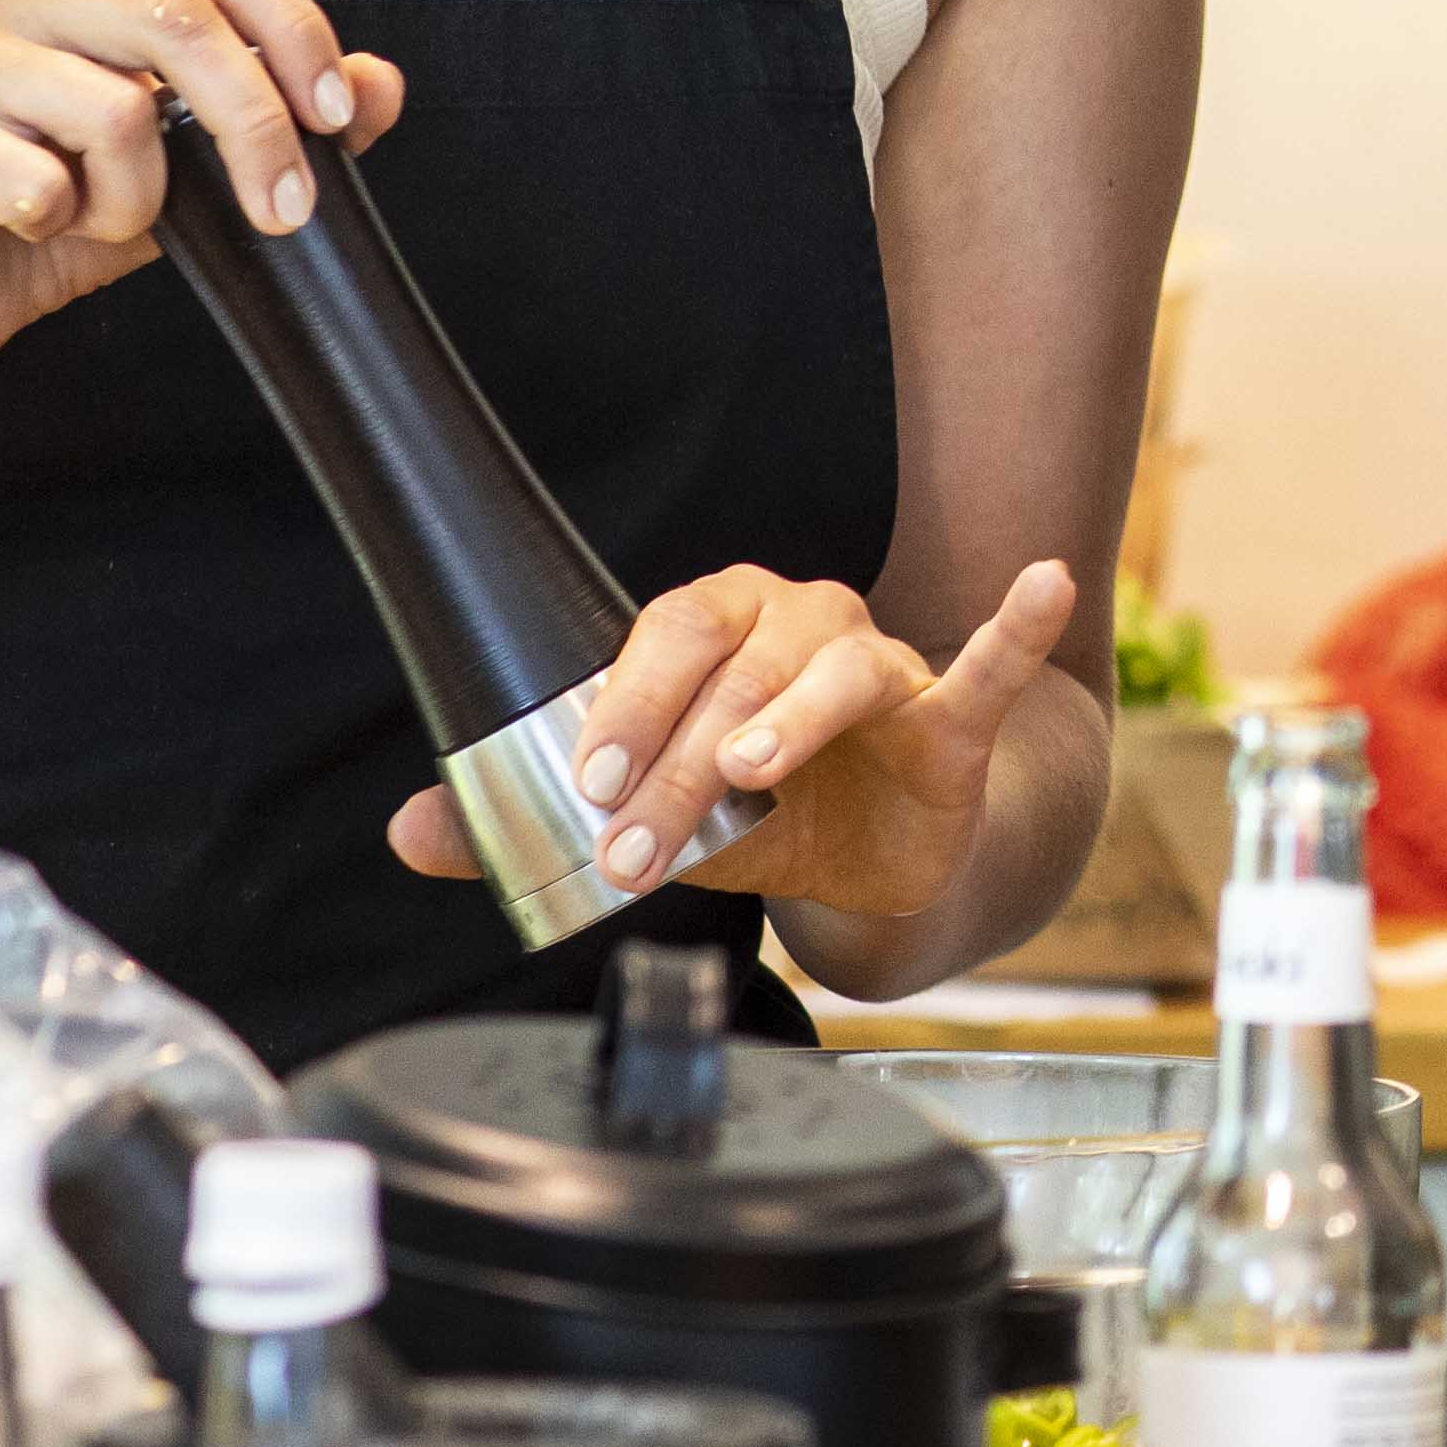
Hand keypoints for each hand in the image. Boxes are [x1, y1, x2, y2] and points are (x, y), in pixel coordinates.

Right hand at [0, 0, 404, 394]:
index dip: (293, 26)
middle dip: (254, 124)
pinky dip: (66, 223)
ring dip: (141, 194)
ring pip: (116, 108)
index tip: (336, 114)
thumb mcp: (196, 160)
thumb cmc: (59, 208)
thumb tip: (380, 82)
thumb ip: (286, 111)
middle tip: (284, 205)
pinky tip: (33, 223)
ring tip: (103, 211)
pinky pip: (41, 180)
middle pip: (178, 16)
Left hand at [387, 558, 1079, 923]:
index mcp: (722, 627)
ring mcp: (882, 665)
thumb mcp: (647, 817)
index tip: (588, 781)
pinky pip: (990, 663)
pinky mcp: (952, 720)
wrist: (876, 861)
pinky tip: (1036, 584)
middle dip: (680, 750)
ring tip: (748, 774)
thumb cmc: (761, 812)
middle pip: (741, 660)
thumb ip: (528, 824)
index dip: (626, 699)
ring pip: (836, 667)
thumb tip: (410, 831)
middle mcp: (802, 623)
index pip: (668, 634)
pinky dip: (1014, 624)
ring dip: (787, 718)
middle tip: (637, 837)